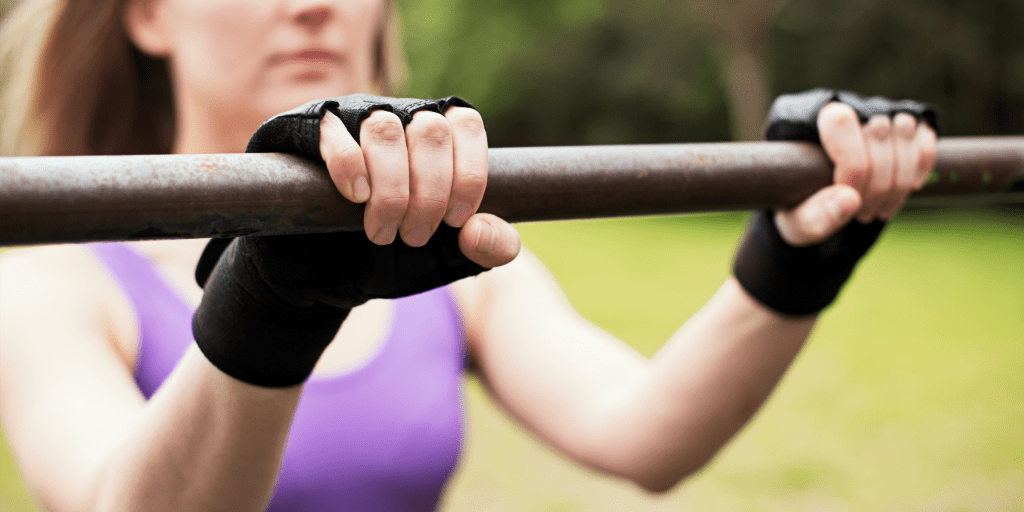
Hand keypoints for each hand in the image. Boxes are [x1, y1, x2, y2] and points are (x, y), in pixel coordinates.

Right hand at [317, 104, 518, 266]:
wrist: (322, 272)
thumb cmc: (391, 255)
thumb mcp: (448, 257)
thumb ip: (487, 248)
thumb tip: (480, 231)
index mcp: (438, 134)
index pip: (466, 126)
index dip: (468, 175)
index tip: (456, 221)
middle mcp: (399, 115)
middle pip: (430, 129)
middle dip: (430, 193)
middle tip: (414, 237)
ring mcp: (354, 117)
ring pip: (384, 129)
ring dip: (391, 189)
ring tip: (381, 232)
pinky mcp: (310, 131)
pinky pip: (333, 133)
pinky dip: (350, 167)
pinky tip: (356, 197)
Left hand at [733, 89, 938, 315]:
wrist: (816, 201)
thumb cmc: (800, 207)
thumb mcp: (795, 221)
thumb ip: (813, 216)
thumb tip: (849, 200)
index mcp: (808, 118)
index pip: (841, 123)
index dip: (853, 168)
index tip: (850, 201)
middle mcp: (846, 105)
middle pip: (878, 131)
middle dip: (877, 185)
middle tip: (863, 215)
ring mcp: (879, 111)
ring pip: (906, 133)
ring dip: (899, 182)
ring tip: (879, 210)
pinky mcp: (907, 125)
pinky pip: (925, 141)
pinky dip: (920, 170)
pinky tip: (904, 192)